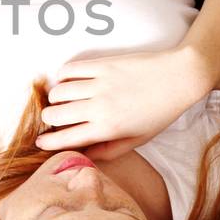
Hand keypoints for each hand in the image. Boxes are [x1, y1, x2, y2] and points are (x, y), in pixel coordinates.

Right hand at [35, 45, 216, 159]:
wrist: (179, 78)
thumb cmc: (160, 112)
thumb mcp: (138, 139)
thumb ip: (110, 150)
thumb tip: (85, 154)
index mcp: (108, 129)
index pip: (67, 138)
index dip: (49, 142)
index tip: (40, 143)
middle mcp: (99, 107)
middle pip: (55, 114)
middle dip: (48, 119)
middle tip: (54, 119)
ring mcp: (99, 84)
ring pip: (58, 91)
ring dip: (55, 98)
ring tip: (62, 99)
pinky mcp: (102, 64)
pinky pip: (69, 69)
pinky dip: (62, 76)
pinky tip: (67, 80)